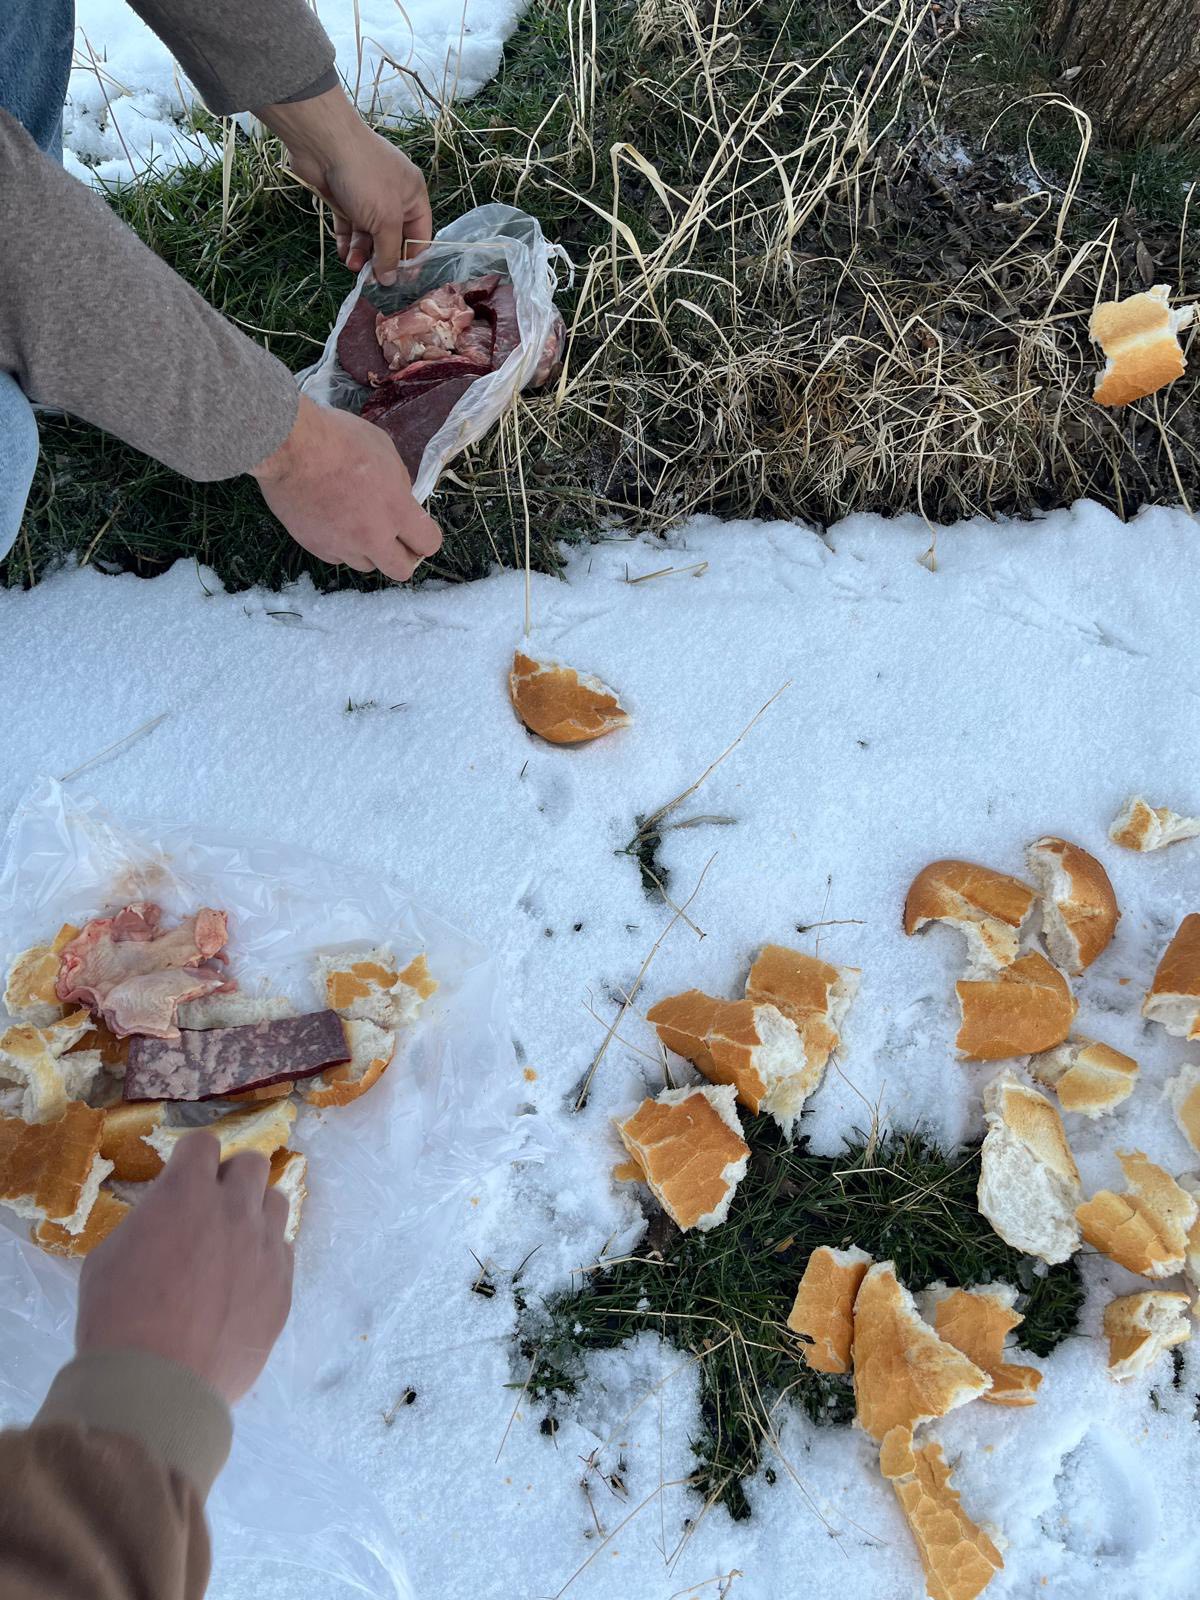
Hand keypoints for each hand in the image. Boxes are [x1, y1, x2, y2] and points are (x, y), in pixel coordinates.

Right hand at [76, 1135, 292, 1405]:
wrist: (158, 1383)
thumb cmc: (118, 1318)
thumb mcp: (110, 1256)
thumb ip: (148, 1223)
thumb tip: (166, 1221)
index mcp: (187, 1192)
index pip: (203, 1143)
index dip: (191, 1159)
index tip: (184, 1176)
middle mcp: (234, 1209)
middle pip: (251, 1164)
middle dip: (230, 1177)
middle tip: (209, 1208)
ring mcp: (265, 1247)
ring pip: (276, 1203)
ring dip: (254, 1213)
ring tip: (231, 1244)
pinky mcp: (283, 1285)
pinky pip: (282, 1252)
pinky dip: (264, 1257)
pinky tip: (242, 1283)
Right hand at [252, 395, 441, 579]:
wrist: (289, 446)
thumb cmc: (338, 438)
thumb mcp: (383, 449)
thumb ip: (398, 481)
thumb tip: (400, 496)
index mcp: (396, 510)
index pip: (428, 544)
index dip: (425, 538)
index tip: (418, 531)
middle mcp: (372, 536)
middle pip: (401, 570)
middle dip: (403, 558)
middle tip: (395, 540)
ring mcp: (342, 546)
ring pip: (367, 566)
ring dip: (369, 551)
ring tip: (357, 525)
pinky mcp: (315, 547)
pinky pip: (338, 557)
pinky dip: (340, 546)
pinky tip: (333, 523)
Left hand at [262, 87, 432, 285]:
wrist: (324, 143)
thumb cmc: (365, 177)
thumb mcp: (386, 219)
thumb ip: (389, 252)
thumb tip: (390, 279)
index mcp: (413, 195)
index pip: (419, 235)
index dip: (411, 259)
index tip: (400, 281)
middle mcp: (392, 196)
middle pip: (391, 238)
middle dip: (381, 258)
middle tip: (371, 279)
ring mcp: (367, 196)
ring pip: (368, 234)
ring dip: (362, 253)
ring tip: (352, 266)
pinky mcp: (344, 197)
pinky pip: (349, 226)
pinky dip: (346, 241)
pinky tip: (343, 253)